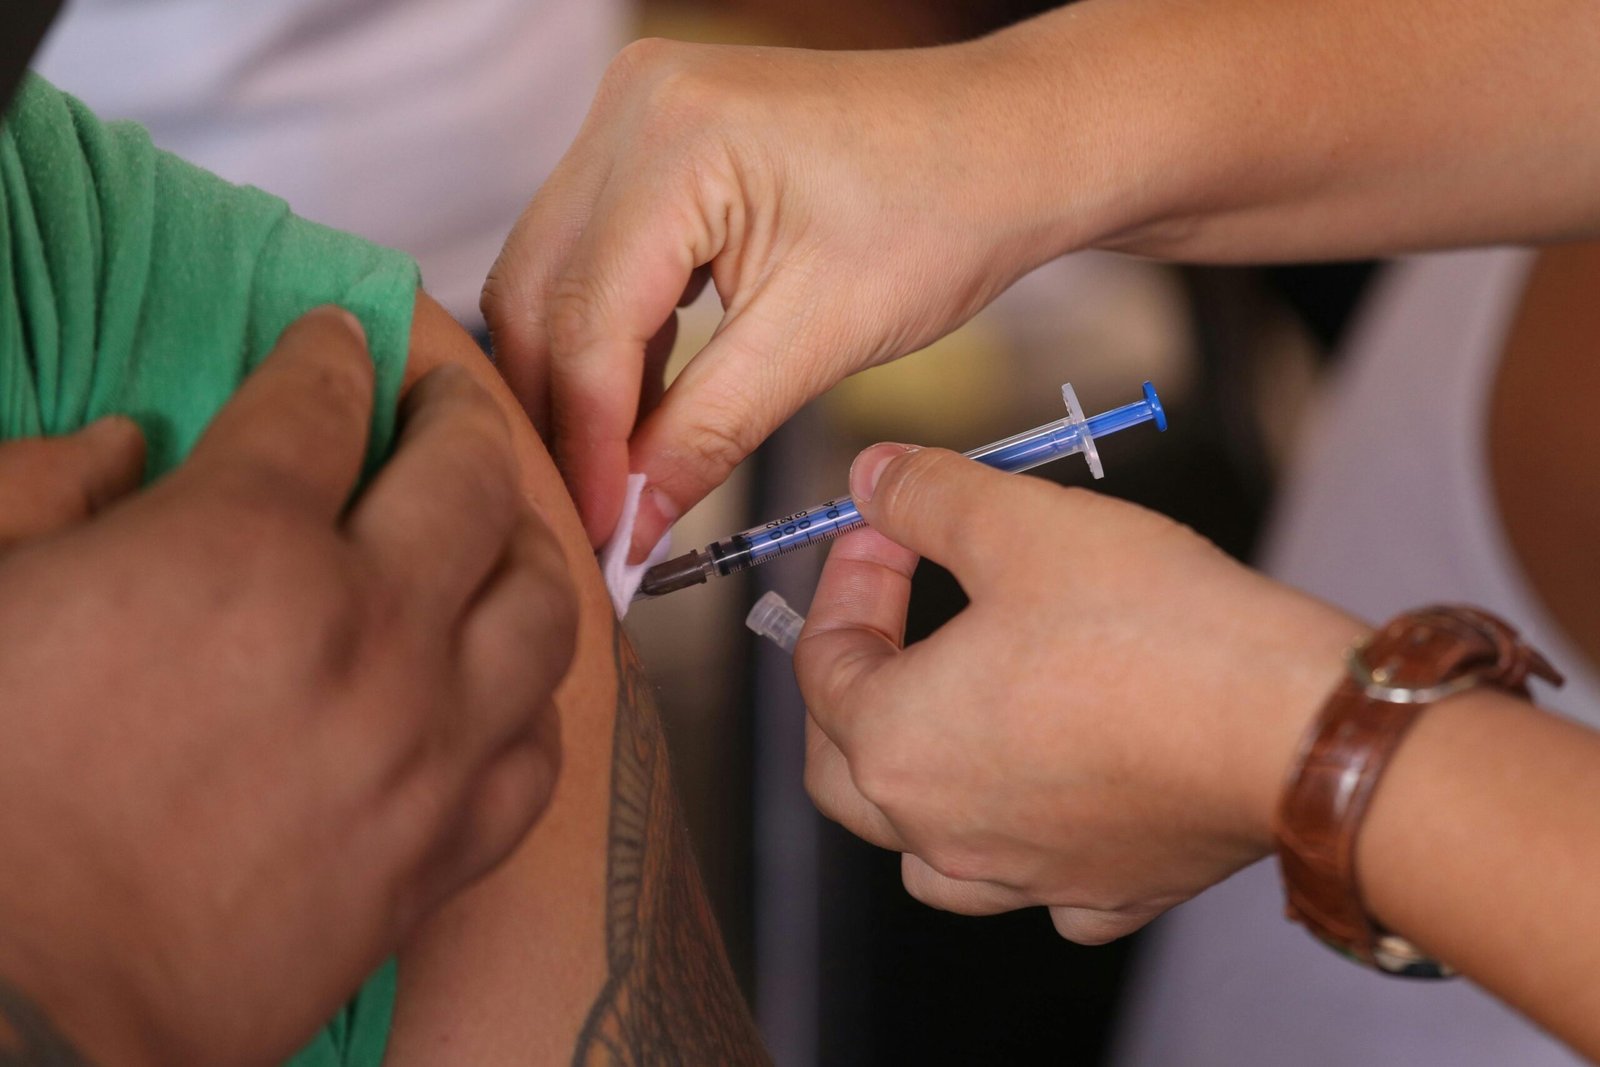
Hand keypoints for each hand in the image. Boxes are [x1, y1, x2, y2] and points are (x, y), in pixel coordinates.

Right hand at [0, 308, 576, 1065]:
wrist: (9, 1016)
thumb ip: (38, 490)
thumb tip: (117, 444)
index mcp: (240, 548)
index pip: (320, 404)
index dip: (332, 353)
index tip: (340, 339)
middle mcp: (368, 634)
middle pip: (469, 478)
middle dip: (460, 412)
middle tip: (444, 399)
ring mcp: (424, 748)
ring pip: (541, 607)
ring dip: (526, 543)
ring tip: (499, 527)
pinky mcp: (439, 853)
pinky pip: (535, 752)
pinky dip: (529, 701)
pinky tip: (501, 685)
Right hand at [483, 35, 1091, 555]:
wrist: (1009, 143)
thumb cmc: (947, 211)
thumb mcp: (822, 338)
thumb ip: (708, 430)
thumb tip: (631, 516)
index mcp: (676, 137)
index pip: (588, 319)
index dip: (585, 441)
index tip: (597, 530)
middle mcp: (634, 105)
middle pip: (540, 291)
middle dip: (559, 414)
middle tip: (590, 516)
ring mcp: (638, 111)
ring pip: (553, 274)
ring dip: (575, 379)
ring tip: (609, 475)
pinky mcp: (657, 138)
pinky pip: (596, 251)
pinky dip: (608, 334)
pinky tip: (634, 406)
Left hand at [794, 444, 1361, 943]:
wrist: (1291, 727)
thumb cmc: (1149, 629)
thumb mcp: (1017, 523)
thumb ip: (926, 497)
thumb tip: (870, 476)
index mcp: (897, 744)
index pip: (822, 664)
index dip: (848, 578)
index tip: (888, 529)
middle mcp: (943, 830)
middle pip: (844, 770)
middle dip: (852, 686)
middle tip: (889, 618)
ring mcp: (1026, 875)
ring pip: (926, 852)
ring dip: (918, 785)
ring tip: (949, 720)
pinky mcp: (1108, 890)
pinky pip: (1040, 888)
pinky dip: (1028, 846)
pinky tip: (1052, 798)